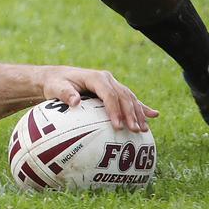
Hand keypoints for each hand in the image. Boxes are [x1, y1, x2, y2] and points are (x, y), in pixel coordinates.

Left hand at [40, 67, 157, 131]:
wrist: (57, 77)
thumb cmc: (55, 84)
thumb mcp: (55, 87)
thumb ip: (65, 93)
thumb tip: (75, 101)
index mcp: (95, 77)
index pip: (109, 93)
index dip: (115, 109)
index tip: (118, 125)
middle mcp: (107, 79)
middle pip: (123, 96)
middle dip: (130, 114)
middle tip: (134, 131)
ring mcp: (112, 84)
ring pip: (129, 98)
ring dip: (137, 113)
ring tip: (142, 130)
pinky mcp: (114, 91)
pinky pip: (130, 99)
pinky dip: (141, 107)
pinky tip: (154, 115)